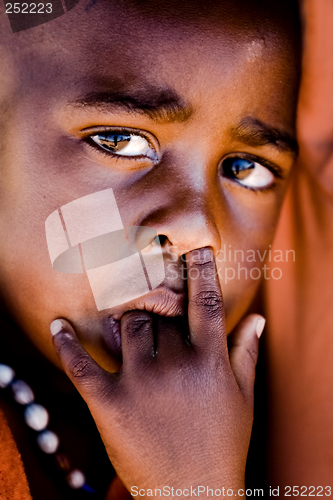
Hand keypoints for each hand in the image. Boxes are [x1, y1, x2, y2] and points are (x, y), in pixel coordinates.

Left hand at [50, 247, 264, 498]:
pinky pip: (81, 364)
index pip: (205, 302)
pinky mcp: (109, 403)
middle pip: (159, 311)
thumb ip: (246, 354)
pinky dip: (66, 342)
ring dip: (127, 318)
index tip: (195, 249)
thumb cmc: (222, 444)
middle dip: (157, 300)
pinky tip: (58, 325)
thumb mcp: (243, 399)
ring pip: (126, 325)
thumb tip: (258, 318)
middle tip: (152, 292)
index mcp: (209, 361)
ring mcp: (140, 382)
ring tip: (129, 318)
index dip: (202, 270)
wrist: (192, 496)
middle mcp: (175, 364)